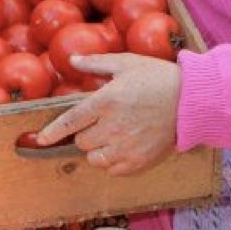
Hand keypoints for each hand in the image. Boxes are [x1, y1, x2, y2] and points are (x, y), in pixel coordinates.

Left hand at [37, 53, 180, 175]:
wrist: (189, 100)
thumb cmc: (157, 77)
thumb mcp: (126, 62)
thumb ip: (96, 62)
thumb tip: (72, 60)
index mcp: (106, 101)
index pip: (70, 121)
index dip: (52, 132)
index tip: (40, 139)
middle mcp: (112, 127)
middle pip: (81, 141)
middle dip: (85, 132)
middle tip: (100, 120)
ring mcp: (125, 147)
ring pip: (94, 158)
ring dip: (97, 148)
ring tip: (111, 134)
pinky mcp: (138, 161)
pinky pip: (112, 169)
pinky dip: (112, 160)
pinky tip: (122, 145)